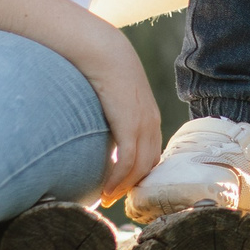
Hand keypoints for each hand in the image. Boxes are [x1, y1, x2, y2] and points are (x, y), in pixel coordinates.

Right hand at [77, 24, 164, 205]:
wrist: (103, 50)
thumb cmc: (102, 70)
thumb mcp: (112, 97)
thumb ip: (111, 114)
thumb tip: (98, 127)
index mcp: (149, 116)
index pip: (151, 153)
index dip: (139, 172)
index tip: (122, 185)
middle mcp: (151, 122)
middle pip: (149, 164)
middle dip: (133, 185)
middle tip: (115, 199)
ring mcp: (143, 124)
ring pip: (140, 167)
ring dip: (124, 187)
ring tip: (108, 198)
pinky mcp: (129, 125)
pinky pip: (128, 161)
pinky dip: (118, 179)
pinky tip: (106, 189)